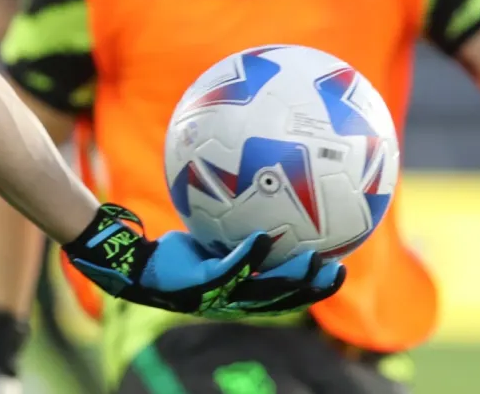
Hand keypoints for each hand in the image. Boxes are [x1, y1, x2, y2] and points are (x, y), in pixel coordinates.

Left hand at [59, 205, 343, 315]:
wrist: (139, 263)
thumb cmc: (180, 249)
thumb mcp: (215, 233)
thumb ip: (242, 218)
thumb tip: (263, 182)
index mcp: (245, 289)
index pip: (288, 292)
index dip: (315, 286)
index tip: (340, 266)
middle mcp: (236, 298)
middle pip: (284, 298)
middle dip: (312, 288)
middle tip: (339, 270)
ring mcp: (219, 295)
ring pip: (263, 291)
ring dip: (289, 278)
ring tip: (312, 261)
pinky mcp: (200, 284)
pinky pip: (230, 269)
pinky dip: (248, 255)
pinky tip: (262, 237)